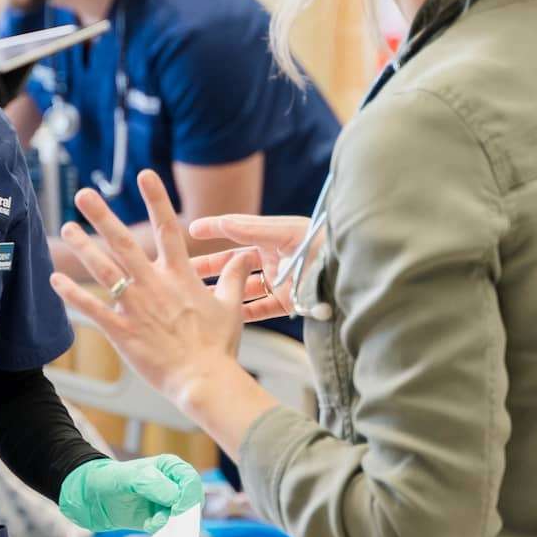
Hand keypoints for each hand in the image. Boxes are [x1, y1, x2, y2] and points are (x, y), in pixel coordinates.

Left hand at [49, 170, 268, 439]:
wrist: (204, 381)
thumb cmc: (218, 346)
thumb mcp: (230, 306)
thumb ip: (233, 277)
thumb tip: (245, 255)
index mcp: (180, 276)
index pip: (168, 228)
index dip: (156, 199)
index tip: (145, 174)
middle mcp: (155, 285)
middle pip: (125, 243)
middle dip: (103, 217)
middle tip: (84, 194)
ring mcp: (136, 307)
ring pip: (104, 271)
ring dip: (83, 248)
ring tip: (67, 228)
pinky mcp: (122, 331)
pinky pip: (93, 309)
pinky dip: (72, 295)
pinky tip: (55, 281)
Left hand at [58, 455, 204, 533]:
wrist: (87, 496)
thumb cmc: (107, 478)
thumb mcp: (128, 477)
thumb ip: (152, 483)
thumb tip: (176, 498)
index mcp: (170, 467)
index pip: (191, 481)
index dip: (188, 496)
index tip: (176, 509)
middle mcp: (172, 485)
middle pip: (192, 502)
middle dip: (182, 514)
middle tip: (163, 519)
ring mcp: (166, 504)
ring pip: (183, 519)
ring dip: (172, 524)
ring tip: (151, 523)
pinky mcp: (157, 520)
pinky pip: (170, 530)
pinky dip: (164, 532)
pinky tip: (147, 526)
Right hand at [187, 213, 314, 323]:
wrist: (351, 275)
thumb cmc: (323, 246)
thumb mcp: (286, 233)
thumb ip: (252, 228)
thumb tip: (221, 221)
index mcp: (274, 235)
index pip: (237, 230)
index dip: (214, 229)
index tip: (191, 230)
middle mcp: (275, 257)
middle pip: (235, 262)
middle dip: (211, 267)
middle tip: (185, 272)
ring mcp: (280, 282)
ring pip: (243, 287)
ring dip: (221, 291)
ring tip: (197, 296)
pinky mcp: (288, 303)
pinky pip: (259, 309)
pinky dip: (241, 312)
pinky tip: (222, 315)